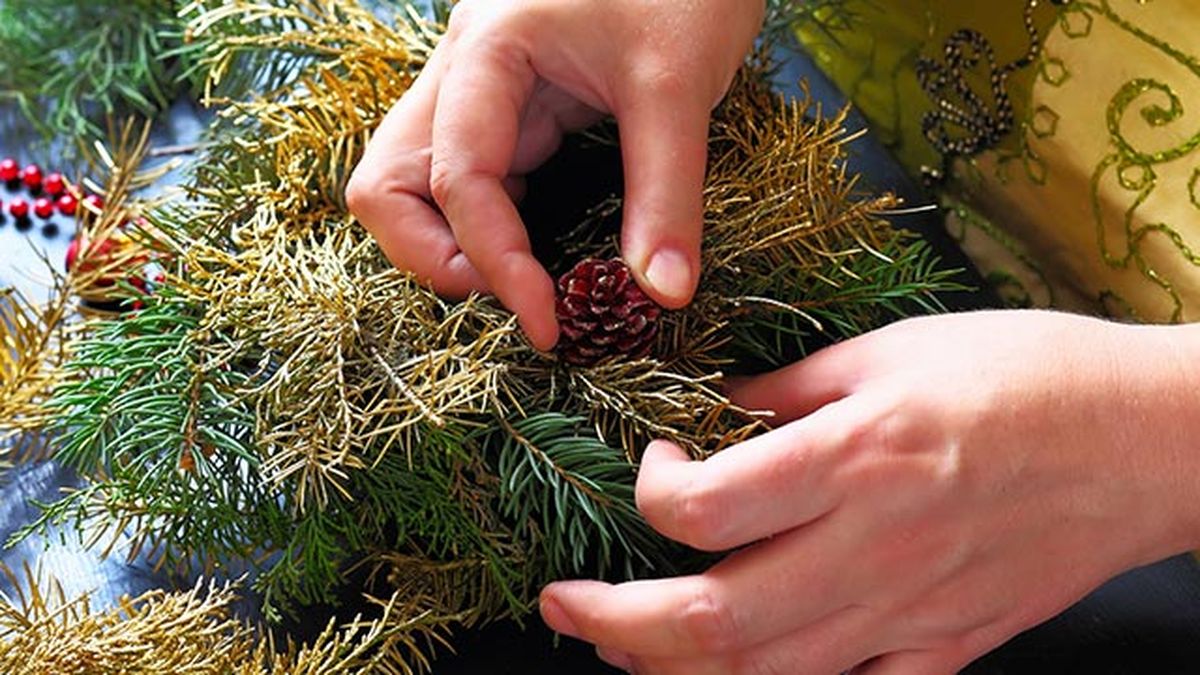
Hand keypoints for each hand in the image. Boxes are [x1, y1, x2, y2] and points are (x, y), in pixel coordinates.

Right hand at [346, 0, 765, 349]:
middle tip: (517, 299)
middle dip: (436, 258)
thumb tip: (662, 295)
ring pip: (412, 186)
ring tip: (525, 283)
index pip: (457, 180)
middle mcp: (462, 74)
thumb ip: (667, 195)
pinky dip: (487, 227)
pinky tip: (539, 251)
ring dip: (451, 246)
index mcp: (488, 53)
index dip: (495, 264)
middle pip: (387, 184)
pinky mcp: (505, 109)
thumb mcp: (679, 85)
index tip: (548, 322)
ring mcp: (475, 92)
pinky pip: (464, 180)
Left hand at [539, 310, 1199, 673]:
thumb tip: (705, 419)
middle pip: (711, 623)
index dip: (648, 490)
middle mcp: (873, 549)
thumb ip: (785, 395)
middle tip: (562, 603)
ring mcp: (910, 615)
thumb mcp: (891, 352)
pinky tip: (740, 673)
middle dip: (614, 622)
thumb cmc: (1026, 374)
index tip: (650, 464)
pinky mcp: (947, 649)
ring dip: (671, 668)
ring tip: (619, 644)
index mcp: (854, 459)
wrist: (1147, 441)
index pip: (704, 508)